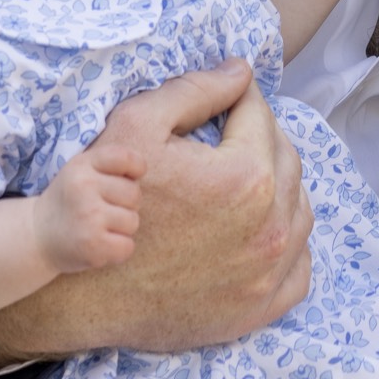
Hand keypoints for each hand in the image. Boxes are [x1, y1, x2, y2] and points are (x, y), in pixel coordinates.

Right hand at [0, 62, 312, 365]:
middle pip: (286, 161)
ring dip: (281, 186)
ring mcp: (270, 272)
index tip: (228, 99)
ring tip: (250, 176)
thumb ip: (194, 91)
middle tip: (236, 133)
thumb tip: (241, 71)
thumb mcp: (134, 127)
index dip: (240, 101)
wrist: (80, 289)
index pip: (260, 116)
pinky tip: (265, 227)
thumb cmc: (104, 201)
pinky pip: (298, 267)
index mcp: (248, 177)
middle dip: (263, 139)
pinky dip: (289, 242)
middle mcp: (272, 227)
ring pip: (299, 210)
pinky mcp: (262, 307)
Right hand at [32, 144, 143, 273]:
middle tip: (102, 211)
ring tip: (98, 228)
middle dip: (125, 205)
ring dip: (121, 229)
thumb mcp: (80, 172)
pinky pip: (128, 246)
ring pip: (133, 221)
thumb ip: (109, 166)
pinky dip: (118, 249)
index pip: (126, 158)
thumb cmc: (69, 202)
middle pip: (135, 194)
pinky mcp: (93, 244)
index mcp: (82, 165)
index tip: (126, 180)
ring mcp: (89, 216)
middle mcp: (84, 187)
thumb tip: (140, 172)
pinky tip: (99, 244)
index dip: (136, 169)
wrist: (36, 237)